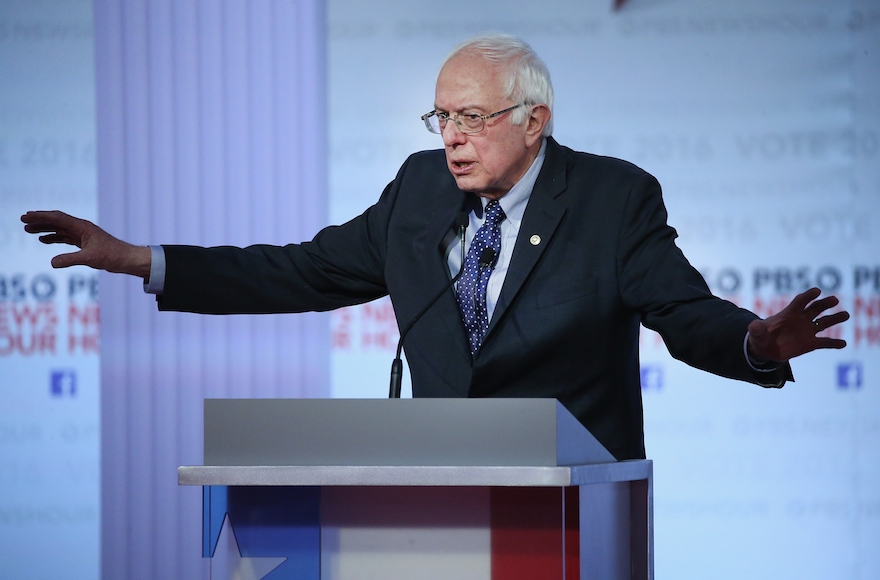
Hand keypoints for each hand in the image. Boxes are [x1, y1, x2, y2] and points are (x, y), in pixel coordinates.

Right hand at [21, 210, 151, 278]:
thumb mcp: (90, 258)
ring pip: (60, 229)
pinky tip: (44, 240)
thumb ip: (70, 260)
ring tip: (28, 230)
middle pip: (56, 221)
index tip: (27, 216)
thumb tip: (52, 263)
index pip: (58, 218)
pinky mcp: (85, 244)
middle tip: (23, 220)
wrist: (127, 259)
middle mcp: (82, 228)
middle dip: (39, 220)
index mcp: (83, 227)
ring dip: (44, 229)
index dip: (41, 216)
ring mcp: (83, 236)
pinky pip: (65, 238)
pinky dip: (54, 238)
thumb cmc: (113, 256)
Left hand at [747, 287, 849, 362]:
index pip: (800, 301)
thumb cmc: (761, 336)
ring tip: (845, 315)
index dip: (808, 296)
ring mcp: (807, 331)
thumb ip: (756, 329)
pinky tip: (843, 343)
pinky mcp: (811, 343)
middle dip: (824, 303)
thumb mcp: (756, 334)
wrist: (765, 348)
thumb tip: (753, 326)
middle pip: (816, 308)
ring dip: (835, 318)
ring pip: (824, 322)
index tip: (817, 291)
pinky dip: (834, 343)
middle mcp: (801, 320)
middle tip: (834, 300)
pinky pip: (825, 342)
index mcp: (788, 314)